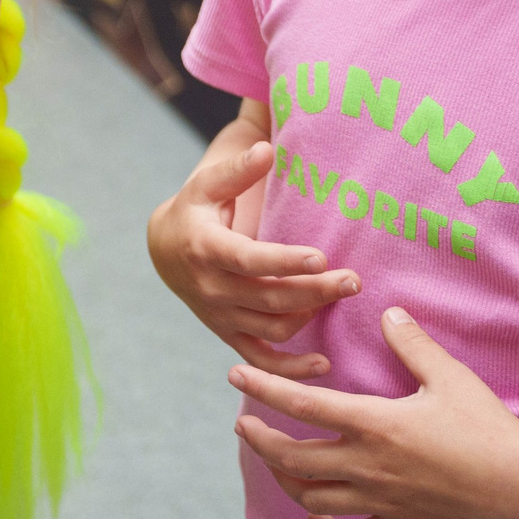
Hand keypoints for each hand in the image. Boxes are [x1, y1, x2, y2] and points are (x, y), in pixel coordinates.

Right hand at [150, 136, 358, 378]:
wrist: (164, 249)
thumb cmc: (195, 210)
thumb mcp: (207, 185)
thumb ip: (238, 170)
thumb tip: (266, 149)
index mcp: (206, 249)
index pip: (250, 261)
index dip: (286, 262)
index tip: (322, 257)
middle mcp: (212, 288)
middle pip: (271, 298)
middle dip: (316, 291)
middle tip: (354, 280)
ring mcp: (220, 316)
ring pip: (273, 328)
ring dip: (311, 317)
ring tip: (341, 295)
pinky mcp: (228, 334)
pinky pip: (261, 360)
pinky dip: (290, 369)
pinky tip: (324, 365)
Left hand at [232, 306, 518, 518]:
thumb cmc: (491, 429)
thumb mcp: (451, 377)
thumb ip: (413, 344)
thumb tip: (389, 312)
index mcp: (375, 424)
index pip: (301, 406)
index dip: (262, 390)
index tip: (235, 377)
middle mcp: (368, 466)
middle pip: (291, 458)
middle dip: (259, 440)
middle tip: (244, 424)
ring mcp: (381, 503)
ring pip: (311, 499)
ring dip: (285, 481)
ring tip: (276, 462)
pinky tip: (315, 514)